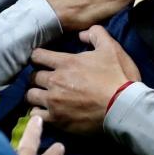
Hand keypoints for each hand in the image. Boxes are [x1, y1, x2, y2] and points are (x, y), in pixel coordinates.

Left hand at [27, 26, 141, 133]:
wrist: (123, 108)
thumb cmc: (118, 77)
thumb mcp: (111, 49)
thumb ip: (96, 35)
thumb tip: (81, 35)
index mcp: (66, 63)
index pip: (37, 56)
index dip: (38, 57)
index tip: (42, 61)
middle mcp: (55, 81)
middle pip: (32, 77)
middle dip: (37, 77)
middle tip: (45, 80)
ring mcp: (54, 101)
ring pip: (30, 96)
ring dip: (35, 94)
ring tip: (43, 96)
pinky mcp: (57, 119)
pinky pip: (36, 114)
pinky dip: (39, 112)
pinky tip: (46, 111)